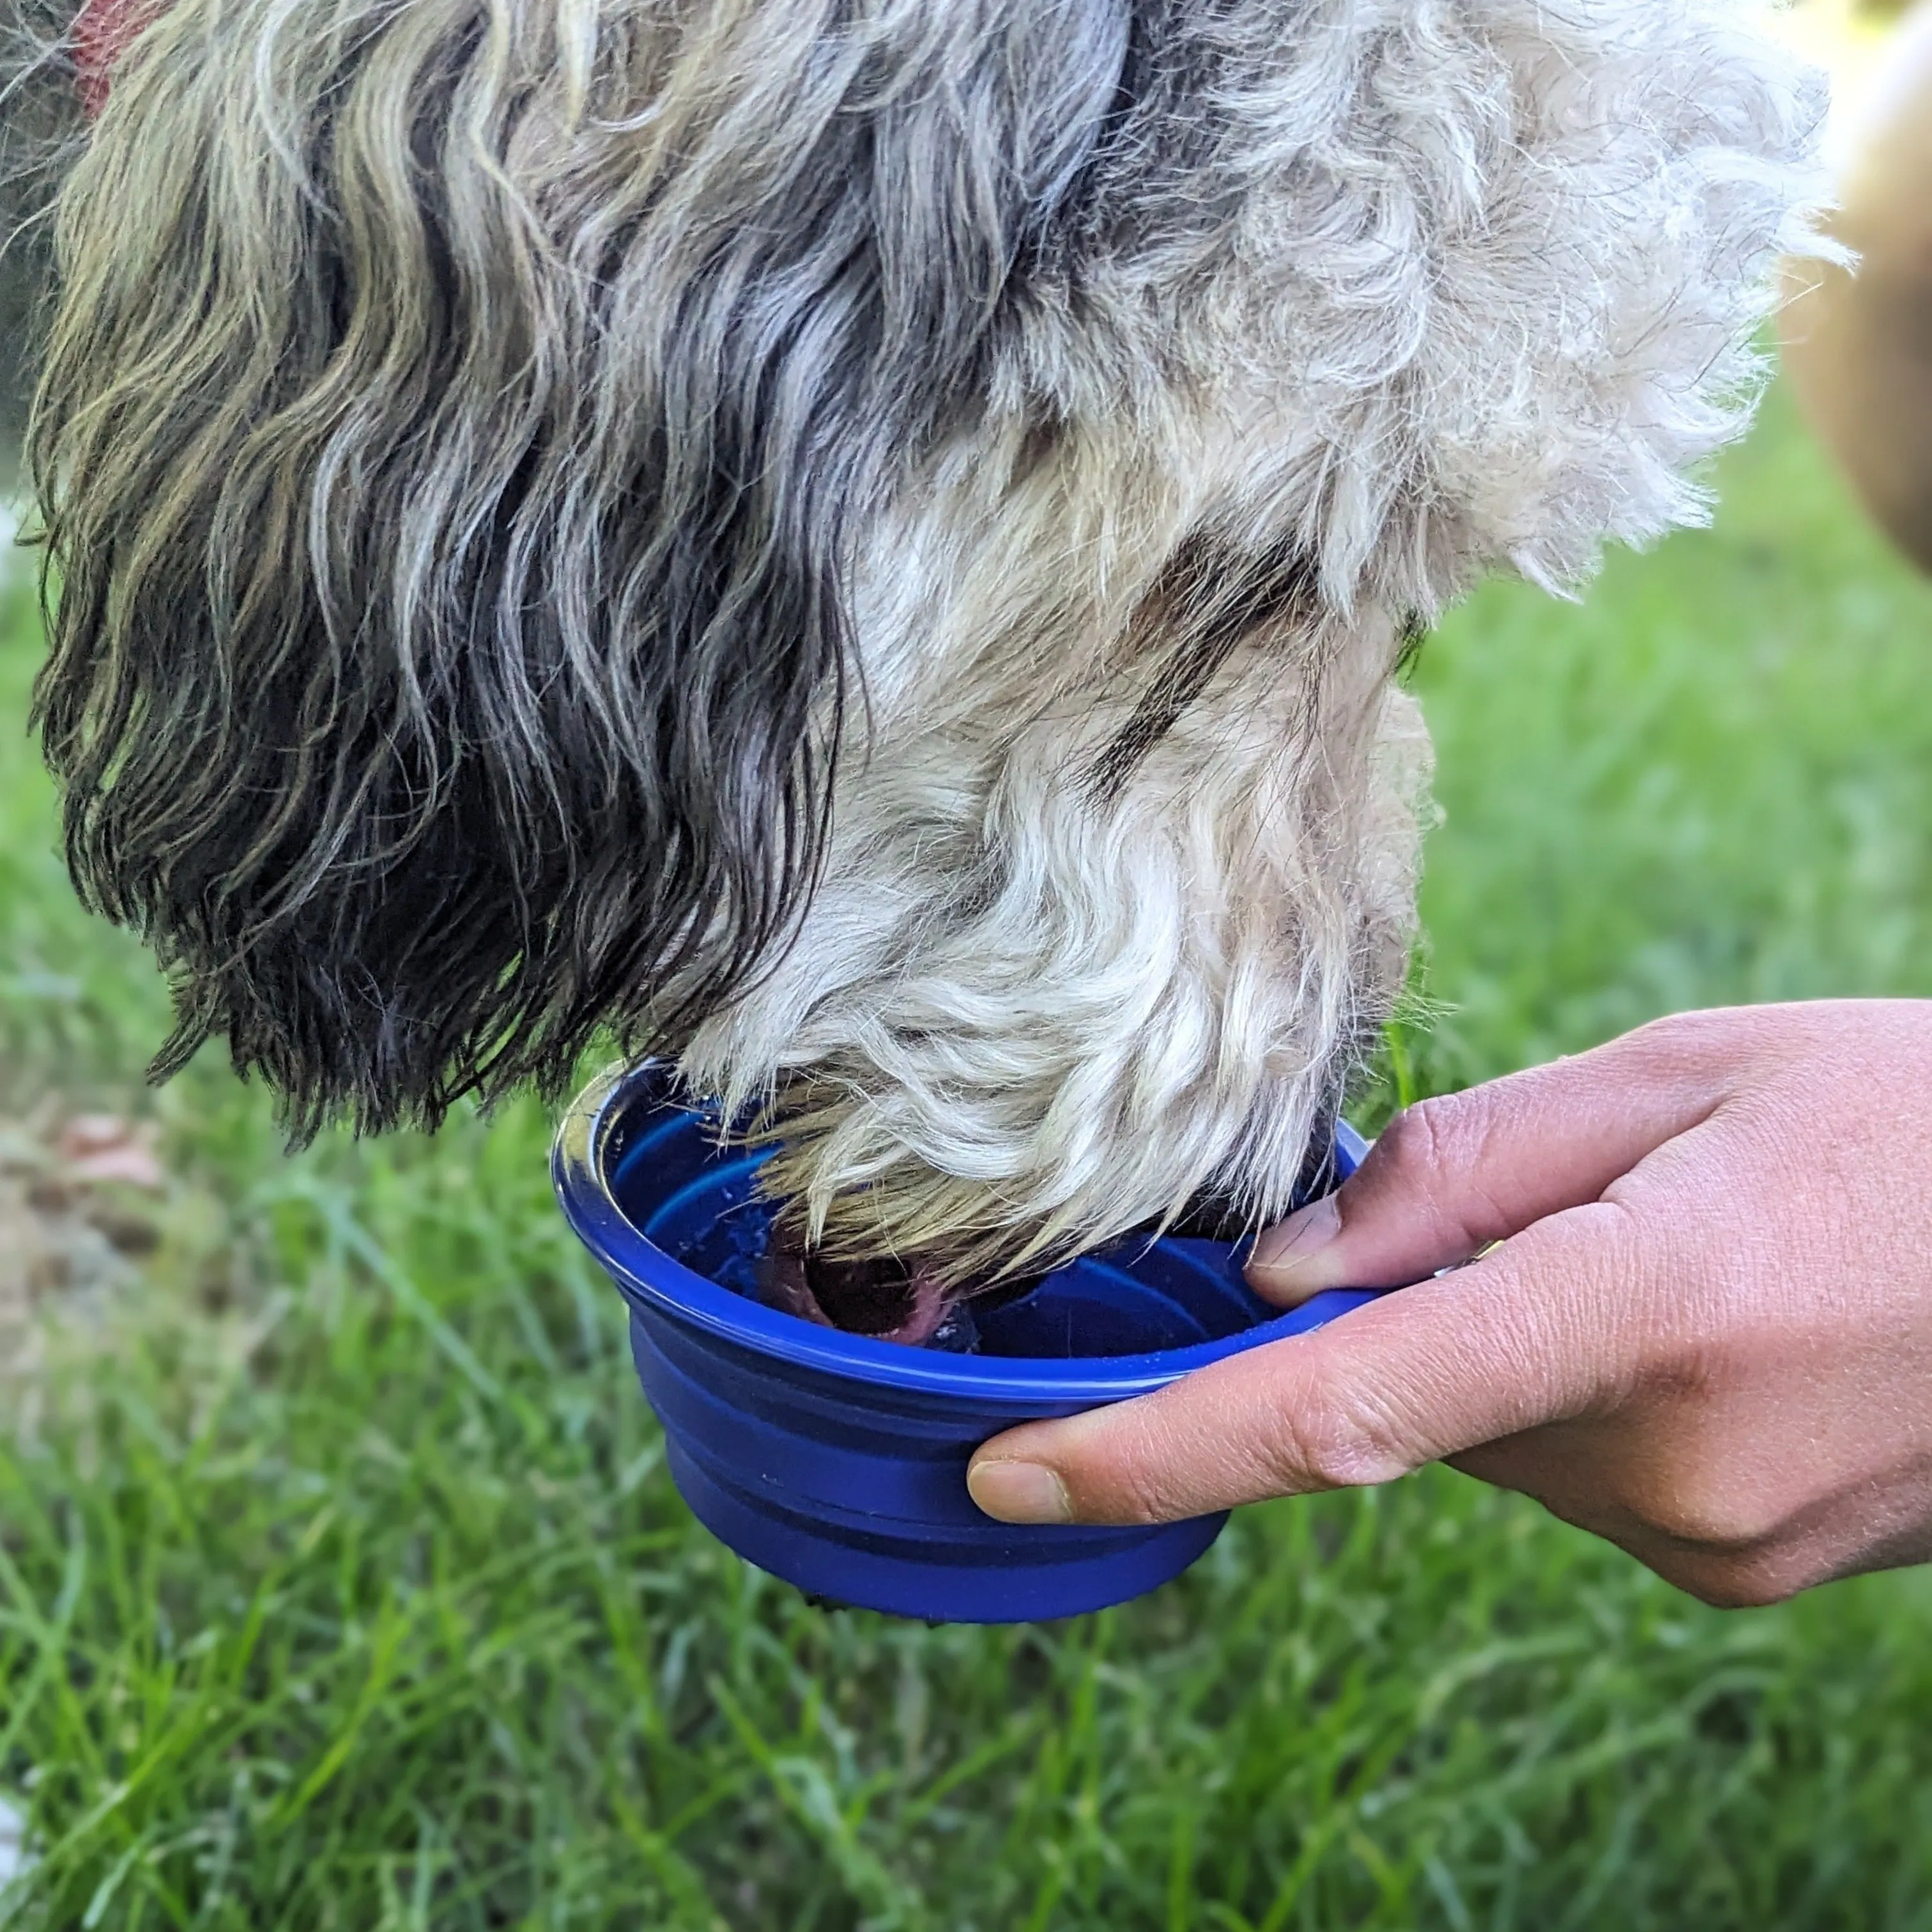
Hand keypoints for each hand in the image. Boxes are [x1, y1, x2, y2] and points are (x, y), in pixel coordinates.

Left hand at [967, 1002, 1931, 1605]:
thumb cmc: (1907, 1120)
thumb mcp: (1680, 1074)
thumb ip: (1459, 1174)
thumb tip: (1282, 1275)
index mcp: (1641, 1312)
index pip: (1336, 1410)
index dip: (1150, 1448)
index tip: (1005, 1475)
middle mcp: (1668, 1464)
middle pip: (1411, 1397)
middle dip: (1415, 1306)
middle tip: (1556, 1200)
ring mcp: (1715, 1541)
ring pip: (1491, 1436)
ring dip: (1508, 1341)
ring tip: (1670, 1244)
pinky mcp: (1742, 1569)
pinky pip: (1575, 1472)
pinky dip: (1574, 1391)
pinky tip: (1700, 1314)